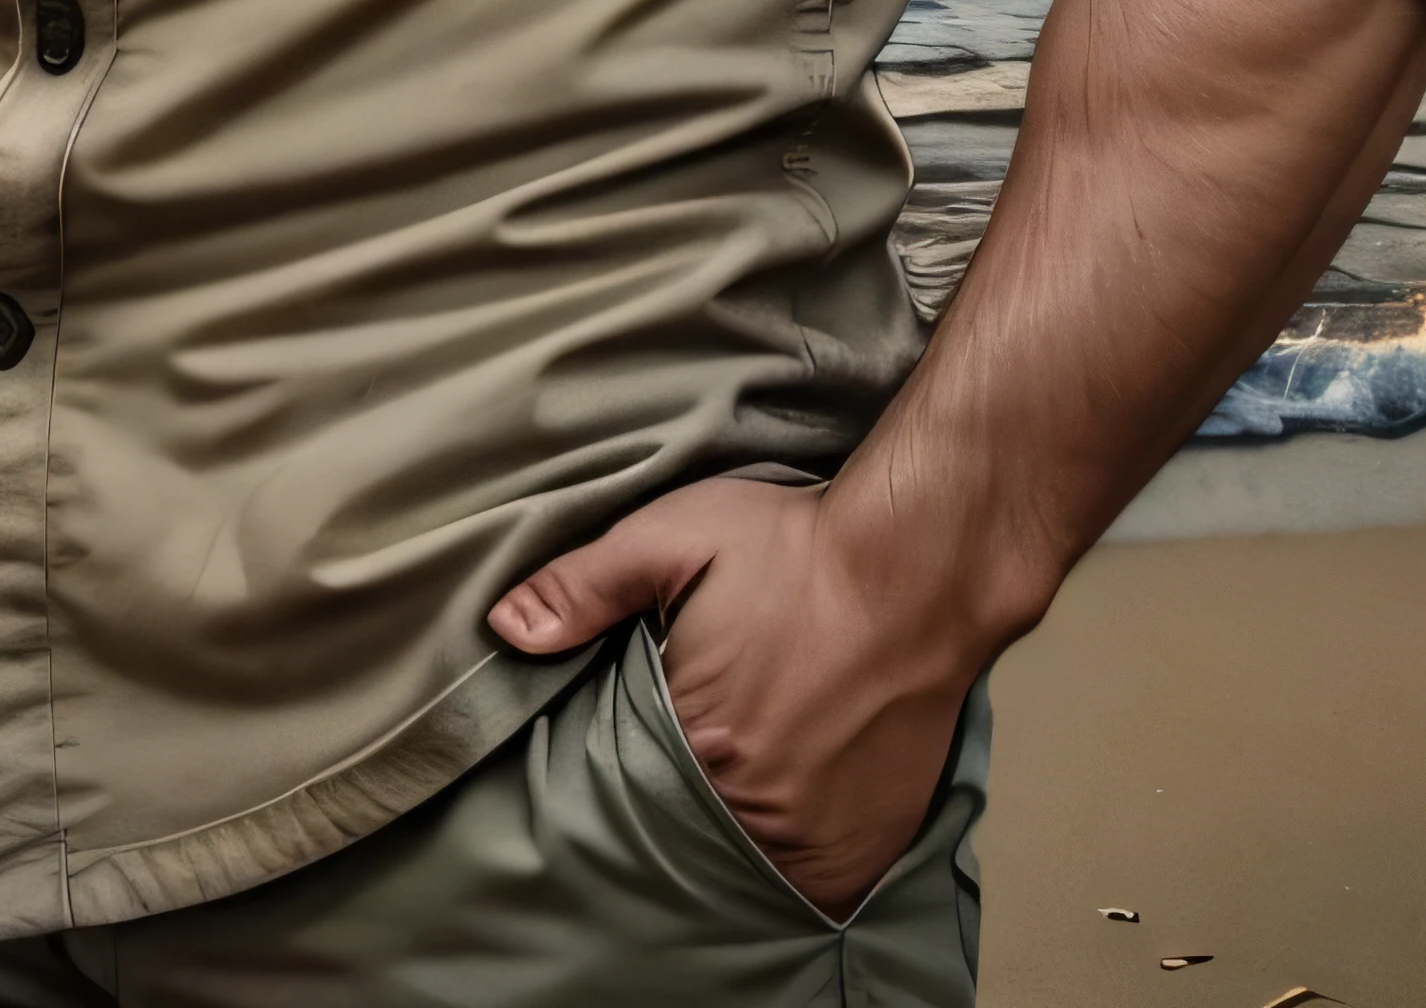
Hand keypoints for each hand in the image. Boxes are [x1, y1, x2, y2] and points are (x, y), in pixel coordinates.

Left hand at [488, 477, 974, 916]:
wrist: (919, 565)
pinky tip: (779, 818)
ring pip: (751, 863)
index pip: (629, 786)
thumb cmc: (794, 548)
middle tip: (689, 756)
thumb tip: (507, 629)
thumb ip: (584, 587)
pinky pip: (815, 886)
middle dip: (678, 799)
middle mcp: (759, 806)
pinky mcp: (872, 842)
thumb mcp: (670, 539)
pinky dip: (793, 865)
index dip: (625, 766)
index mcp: (698, 741)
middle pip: (690, 829)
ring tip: (732, 785)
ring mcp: (821, 834)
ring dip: (734, 834)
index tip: (633, 743)